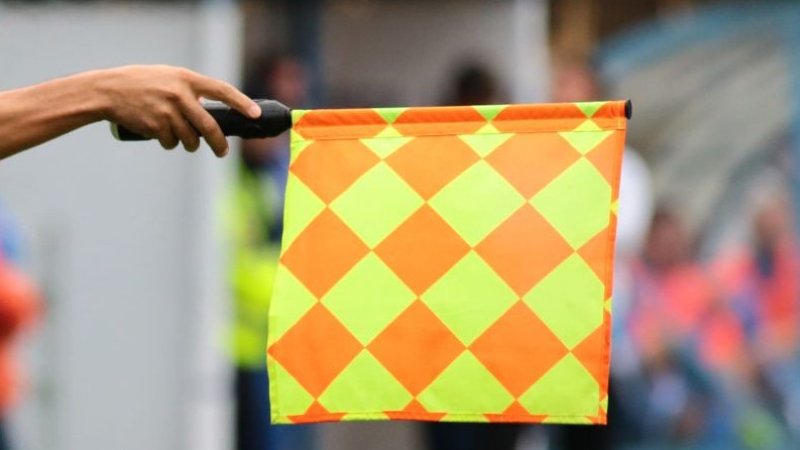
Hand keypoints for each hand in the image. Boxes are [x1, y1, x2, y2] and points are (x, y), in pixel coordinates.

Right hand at [97, 65, 259, 156]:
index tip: (255, 114)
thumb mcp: (168, 77)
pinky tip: (161, 135)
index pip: (222, 90)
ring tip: (182, 138)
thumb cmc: (140, 83)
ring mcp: (168, 111)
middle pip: (209, 126)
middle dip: (218, 143)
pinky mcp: (156, 126)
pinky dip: (169, 143)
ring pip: (190, 138)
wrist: (108, 91)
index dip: (241, 102)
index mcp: (186, 79)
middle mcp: (180, 95)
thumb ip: (189, 90)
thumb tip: (209, 110)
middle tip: (222, 152)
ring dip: (189, 144)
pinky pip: (171, 143)